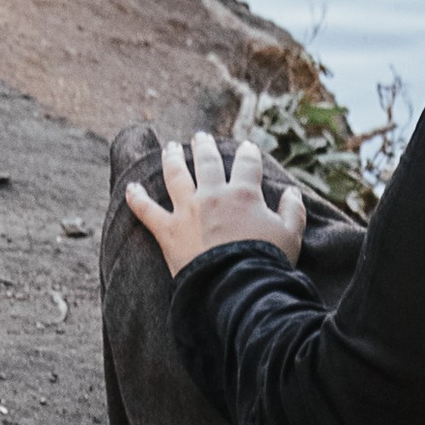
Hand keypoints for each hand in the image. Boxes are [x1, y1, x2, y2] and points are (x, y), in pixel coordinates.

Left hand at [124, 131, 306, 279]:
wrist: (239, 287)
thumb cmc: (268, 262)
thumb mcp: (291, 236)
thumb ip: (293, 211)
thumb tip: (292, 192)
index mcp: (244, 193)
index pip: (247, 164)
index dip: (248, 153)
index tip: (247, 148)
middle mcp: (213, 195)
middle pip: (206, 161)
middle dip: (204, 146)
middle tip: (200, 137)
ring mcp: (188, 210)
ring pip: (176, 175)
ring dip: (172, 158)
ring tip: (170, 148)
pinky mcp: (169, 231)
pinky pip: (147, 210)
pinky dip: (136, 198)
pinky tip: (130, 187)